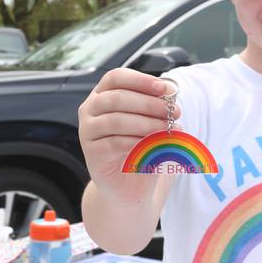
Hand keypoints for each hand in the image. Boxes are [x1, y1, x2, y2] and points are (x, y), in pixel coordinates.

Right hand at [78, 69, 179, 204]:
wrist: (128, 185)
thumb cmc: (140, 148)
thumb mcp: (150, 123)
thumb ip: (156, 108)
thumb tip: (171, 94)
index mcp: (102, 94)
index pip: (116, 77)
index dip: (141, 80)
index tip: (165, 88)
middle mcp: (90, 109)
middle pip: (117, 98)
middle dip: (150, 104)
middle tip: (174, 111)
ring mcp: (87, 131)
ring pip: (116, 120)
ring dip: (147, 123)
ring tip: (169, 129)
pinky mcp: (91, 152)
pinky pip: (114, 143)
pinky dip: (138, 142)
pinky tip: (154, 145)